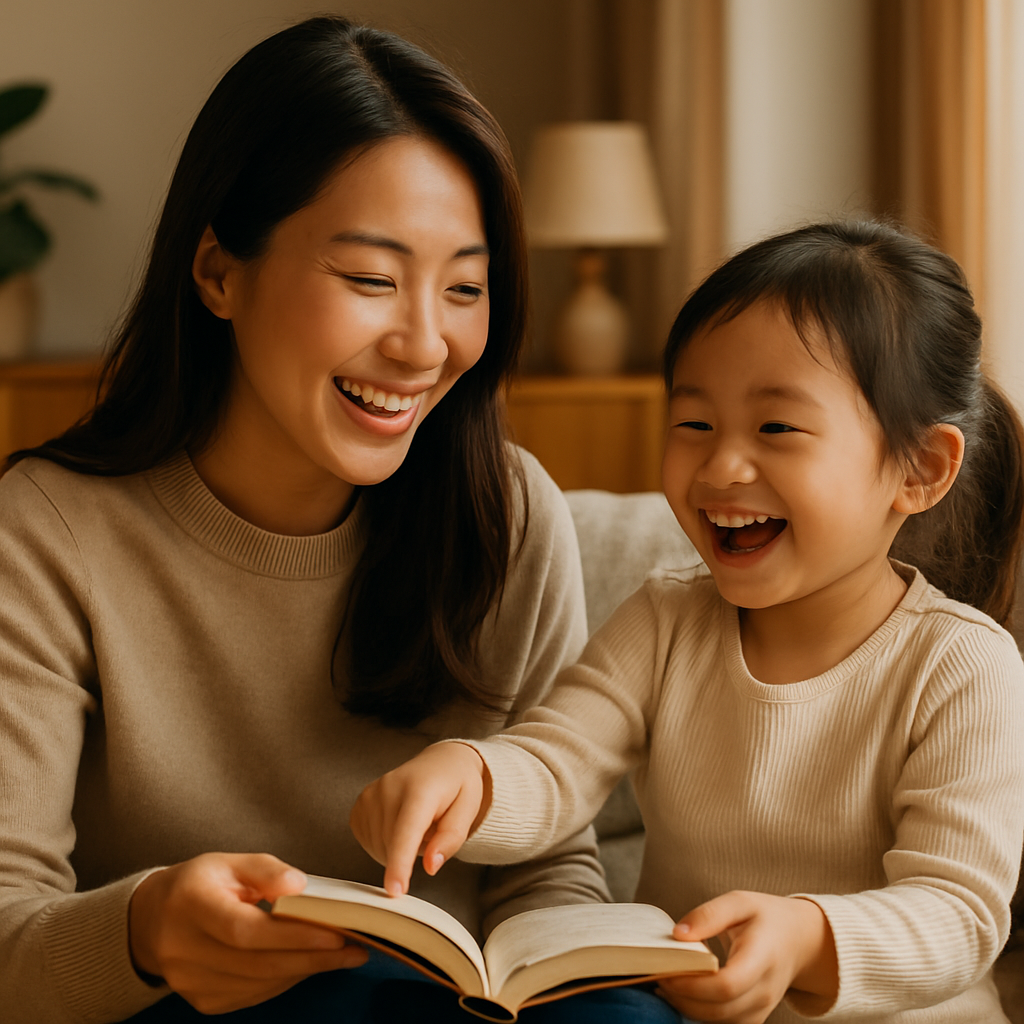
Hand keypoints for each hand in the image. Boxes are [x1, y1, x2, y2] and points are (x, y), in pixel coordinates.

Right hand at [128, 852, 367, 1013]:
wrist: (152, 920)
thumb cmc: (200, 884)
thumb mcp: (230, 862)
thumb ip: (266, 870)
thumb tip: (300, 886)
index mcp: (191, 904)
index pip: (244, 929)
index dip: (291, 935)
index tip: (334, 933)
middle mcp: (183, 949)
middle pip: (256, 963)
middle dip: (311, 957)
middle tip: (353, 948)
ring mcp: (190, 982)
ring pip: (258, 984)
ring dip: (304, 970)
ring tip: (342, 955)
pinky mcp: (202, 1001)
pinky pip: (253, 995)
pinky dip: (285, 980)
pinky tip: (307, 964)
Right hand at [350, 741, 489, 895]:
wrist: (441, 764)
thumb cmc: (457, 787)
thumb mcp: (468, 809)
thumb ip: (451, 839)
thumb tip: (431, 866)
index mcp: (421, 788)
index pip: (407, 831)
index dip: (400, 863)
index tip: (395, 890)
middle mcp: (391, 786)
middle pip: (392, 845)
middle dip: (414, 852)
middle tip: (432, 829)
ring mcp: (371, 792)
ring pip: (379, 848)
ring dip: (399, 849)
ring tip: (417, 825)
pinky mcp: (360, 802)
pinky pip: (367, 841)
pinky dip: (384, 844)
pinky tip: (398, 826)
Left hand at [656, 891, 837, 1023]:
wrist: (800, 940)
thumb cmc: (766, 917)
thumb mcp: (739, 902)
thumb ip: (709, 915)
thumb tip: (678, 935)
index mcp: (762, 957)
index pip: (728, 985)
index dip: (693, 985)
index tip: (666, 970)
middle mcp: (766, 990)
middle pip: (720, 1010)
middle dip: (683, 998)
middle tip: (657, 976)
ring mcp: (763, 1008)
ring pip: (720, 1022)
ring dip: (689, 1009)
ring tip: (666, 984)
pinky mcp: (755, 1015)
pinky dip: (701, 1013)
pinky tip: (684, 994)